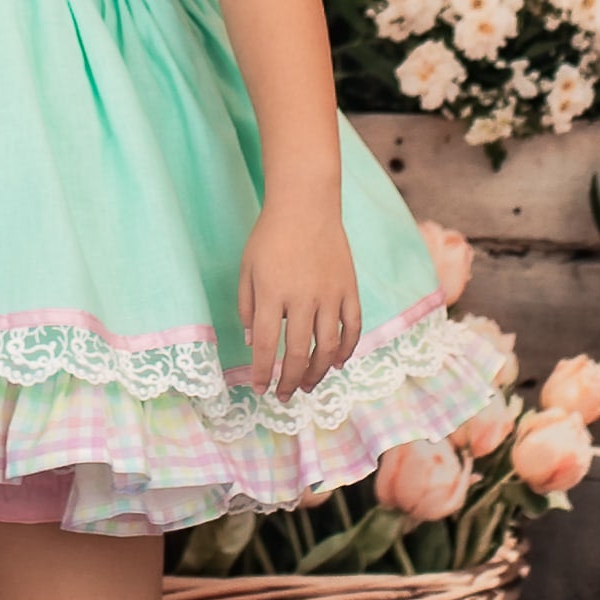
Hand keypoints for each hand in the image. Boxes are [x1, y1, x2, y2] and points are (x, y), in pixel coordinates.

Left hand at [234, 184, 364, 400]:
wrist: (306, 204)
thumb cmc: (270, 235)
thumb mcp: (247, 269)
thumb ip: (247, 307)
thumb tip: (253, 342)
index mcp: (272, 294)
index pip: (266, 345)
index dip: (263, 373)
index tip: (260, 389)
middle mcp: (302, 298)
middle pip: (297, 353)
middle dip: (289, 381)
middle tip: (285, 396)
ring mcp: (330, 294)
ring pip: (328, 347)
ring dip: (317, 372)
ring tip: (307, 385)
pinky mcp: (349, 288)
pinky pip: (352, 327)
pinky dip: (347, 349)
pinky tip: (337, 363)